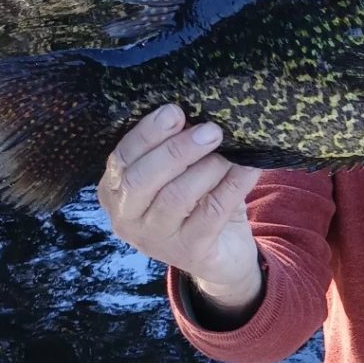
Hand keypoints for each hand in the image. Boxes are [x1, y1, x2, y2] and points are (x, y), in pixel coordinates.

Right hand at [97, 105, 262, 307]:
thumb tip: (198, 111)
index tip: (174, 111)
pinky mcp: (190, 252)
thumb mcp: (180, 171)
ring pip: (177, 197)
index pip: (121, 158)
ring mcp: (156, 240)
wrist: (222, 252)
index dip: (147, 133)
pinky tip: (248, 168)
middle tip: (211, 130)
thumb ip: (179, 145)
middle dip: (177, 150)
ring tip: (230, 152)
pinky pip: (212, 213)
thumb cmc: (197, 198)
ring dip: (208, 168)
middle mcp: (127, 219)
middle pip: (142, 180)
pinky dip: (233, 185)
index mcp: (115, 191)